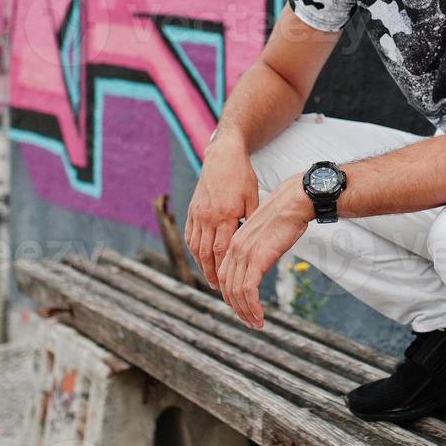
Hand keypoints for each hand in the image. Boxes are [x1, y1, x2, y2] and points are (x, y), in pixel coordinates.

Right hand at [185, 135, 258, 289]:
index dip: (224, 269)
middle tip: (217, 288)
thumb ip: (251, 220)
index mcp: (225, 215)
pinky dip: (193, 250)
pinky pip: (189, 235)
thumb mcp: (253, 198)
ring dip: (201, 265)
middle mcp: (208, 216)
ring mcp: (197, 213)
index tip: (228, 283)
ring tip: (209, 278)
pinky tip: (199, 259)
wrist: (223, 156)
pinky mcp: (192, 209)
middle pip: (207, 253)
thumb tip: (256, 242)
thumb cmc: (242, 177)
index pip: (222, 250)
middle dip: (211, 273)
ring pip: (196, 246)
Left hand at [217, 175, 312, 328]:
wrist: (294, 202)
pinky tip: (260, 317)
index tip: (242, 307)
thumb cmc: (286, 215)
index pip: (224, 276)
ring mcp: (244, 254)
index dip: (231, 295)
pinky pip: (248, 291)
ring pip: (236, 292)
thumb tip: (262, 260)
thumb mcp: (266, 233)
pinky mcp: (256, 259)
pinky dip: (252, 307)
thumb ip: (259, 247)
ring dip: (246, 312)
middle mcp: (235, 249)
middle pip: (227, 287)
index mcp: (235, 242)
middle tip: (249, 322)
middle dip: (237, 308)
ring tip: (256, 324)